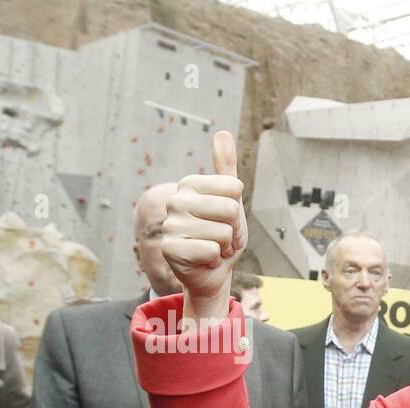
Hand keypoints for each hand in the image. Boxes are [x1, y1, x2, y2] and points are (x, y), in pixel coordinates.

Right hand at [161, 131, 247, 319]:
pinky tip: (204, 260)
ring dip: (225, 247)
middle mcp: (176, 200)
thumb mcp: (231, 201)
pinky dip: (214, 260)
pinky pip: (211, 251)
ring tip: (213, 249)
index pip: (234, 188)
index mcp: (190, 184)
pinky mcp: (170, 249)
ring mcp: (170, 225)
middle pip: (230, 210)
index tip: (228, 219)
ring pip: (222, 233)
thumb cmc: (223, 236)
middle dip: (234, 230)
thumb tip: (222, 132)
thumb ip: (226, 169)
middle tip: (223, 238)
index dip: (239, 210)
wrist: (212, 272)